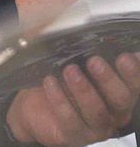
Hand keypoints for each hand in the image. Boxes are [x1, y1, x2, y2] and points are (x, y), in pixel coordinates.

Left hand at [6, 53, 139, 145]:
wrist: (35, 106)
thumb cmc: (62, 80)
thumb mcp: (76, 62)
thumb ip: (87, 51)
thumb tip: (93, 30)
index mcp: (118, 93)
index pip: (133, 84)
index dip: (133, 72)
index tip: (125, 56)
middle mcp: (112, 112)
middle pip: (120, 99)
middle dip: (108, 79)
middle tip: (94, 61)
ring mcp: (94, 127)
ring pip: (96, 112)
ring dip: (83, 90)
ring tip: (70, 70)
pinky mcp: (74, 135)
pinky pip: (69, 119)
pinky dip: (59, 99)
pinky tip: (50, 81)